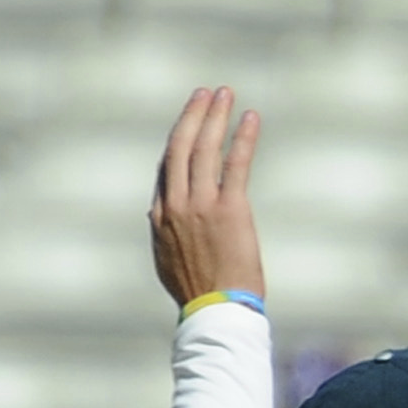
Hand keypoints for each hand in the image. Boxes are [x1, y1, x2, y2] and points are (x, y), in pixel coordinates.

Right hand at [150, 87, 263, 306]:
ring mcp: (201, 204)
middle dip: (193, 115)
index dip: (179, 141)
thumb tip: (158, 221)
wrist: (215, 313)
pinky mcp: (229, 209)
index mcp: (160, 215)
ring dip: (215, 116)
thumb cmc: (199, 295)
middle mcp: (176, 204)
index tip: (190, 122)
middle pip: (180, 146)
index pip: (166, 167)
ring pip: (204, 148)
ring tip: (225, 94)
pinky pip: (235, 163)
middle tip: (205, 94)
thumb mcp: (168, 261)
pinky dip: (242, 138)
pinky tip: (250, 118)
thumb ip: (165, 235)